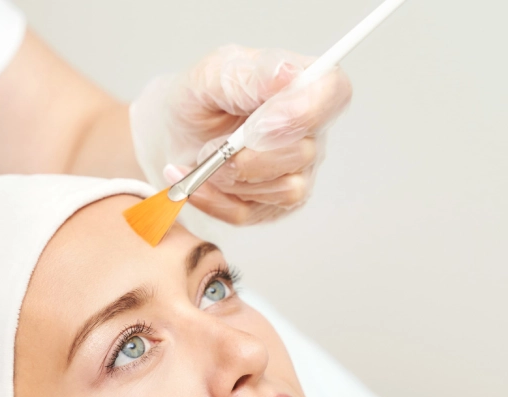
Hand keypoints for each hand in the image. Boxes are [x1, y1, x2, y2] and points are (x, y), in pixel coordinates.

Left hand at [130, 45, 351, 224]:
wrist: (173, 134)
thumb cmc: (199, 98)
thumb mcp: (212, 74)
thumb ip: (249, 75)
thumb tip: (287, 73)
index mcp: (303, 86)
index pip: (334, 92)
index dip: (305, 111)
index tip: (261, 122)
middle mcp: (308, 131)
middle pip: (305, 151)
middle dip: (251, 153)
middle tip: (213, 143)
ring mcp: (295, 172)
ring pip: (284, 189)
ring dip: (232, 177)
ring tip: (203, 157)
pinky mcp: (272, 205)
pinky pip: (251, 213)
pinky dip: (214, 199)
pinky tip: (194, 180)